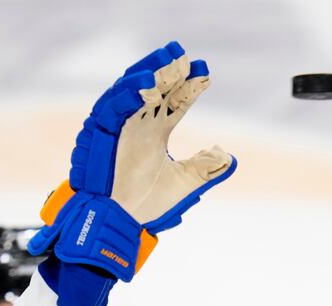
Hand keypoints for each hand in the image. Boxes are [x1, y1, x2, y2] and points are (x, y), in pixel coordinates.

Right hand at [29, 41, 234, 279]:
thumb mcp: (184, 184)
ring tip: (169, 62)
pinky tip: (147, 87)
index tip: (206, 72)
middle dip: (170, 72)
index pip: (176, 102)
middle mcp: (138, 124)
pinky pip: (113, 110)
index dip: (190, 87)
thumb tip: (229, 156)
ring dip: (149, 76)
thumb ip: (205, 169)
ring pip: (132, 92)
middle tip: (185, 57)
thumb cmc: (145, 204)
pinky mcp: (102, 135)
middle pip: (155, 89)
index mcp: (155, 132)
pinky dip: (128, 97)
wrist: (119, 222)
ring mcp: (120, 127)